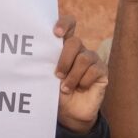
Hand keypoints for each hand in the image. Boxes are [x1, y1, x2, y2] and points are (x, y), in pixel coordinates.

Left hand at [56, 15, 106, 130]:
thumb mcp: (47, 78)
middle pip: (75, 42)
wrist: (69, 113)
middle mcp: (80, 50)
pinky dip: (84, 82)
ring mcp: (93, 59)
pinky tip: (81, 88)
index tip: (56, 33)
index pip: (69, 25)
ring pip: (84, 58)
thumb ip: (45, 64)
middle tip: (57, 75)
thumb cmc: (56, 93)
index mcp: (65, 47)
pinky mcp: (102, 71)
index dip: (64, 24)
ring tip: (66, 88)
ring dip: (72, 76)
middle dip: (64, 59)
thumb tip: (35, 55)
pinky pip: (94, 70)